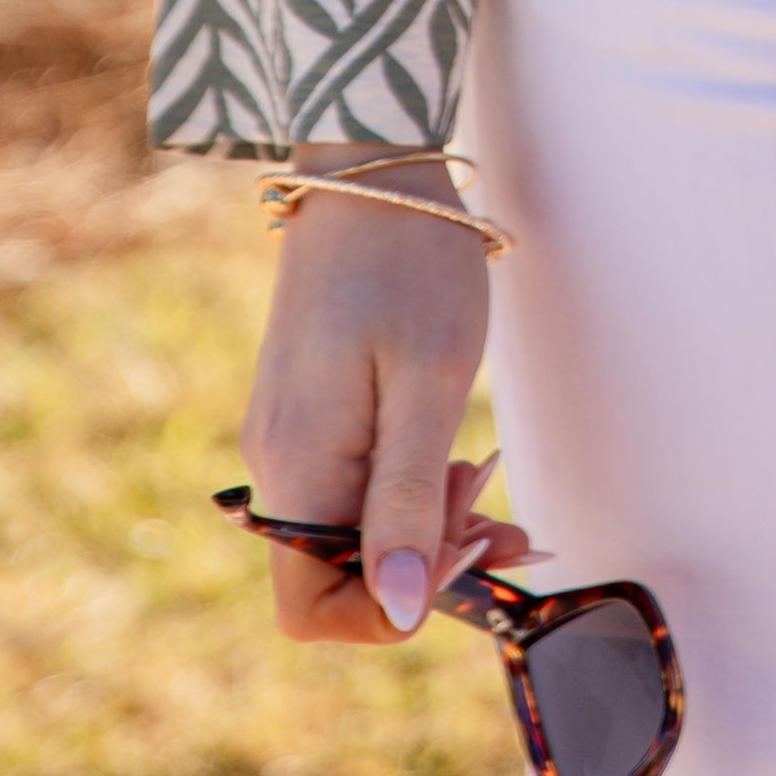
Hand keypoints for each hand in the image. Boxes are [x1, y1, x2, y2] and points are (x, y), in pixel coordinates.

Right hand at [236, 149, 530, 644]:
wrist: (370, 162)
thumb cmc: (411, 263)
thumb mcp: (429, 384)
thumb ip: (407, 503)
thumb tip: (397, 613)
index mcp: (296, 466)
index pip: (308, 610)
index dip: (386, 609)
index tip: (458, 551)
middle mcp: (277, 462)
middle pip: (336, 573)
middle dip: (422, 564)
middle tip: (498, 513)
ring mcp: (290, 434)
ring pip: (350, 529)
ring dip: (424, 526)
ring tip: (490, 482)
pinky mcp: (310, 408)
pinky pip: (352, 483)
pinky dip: (408, 487)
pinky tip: (459, 460)